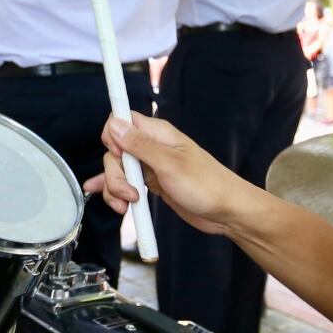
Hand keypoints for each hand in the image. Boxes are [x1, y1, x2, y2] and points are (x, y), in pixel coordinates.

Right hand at [84, 114, 250, 235]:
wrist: (226, 212)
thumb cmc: (206, 185)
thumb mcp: (170, 165)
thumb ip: (140, 145)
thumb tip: (115, 124)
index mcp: (158, 133)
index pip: (122, 121)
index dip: (112, 137)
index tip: (119, 157)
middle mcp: (151, 147)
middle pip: (114, 151)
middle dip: (114, 174)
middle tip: (130, 192)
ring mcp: (150, 166)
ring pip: (118, 170)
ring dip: (115, 188)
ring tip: (128, 205)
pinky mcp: (151, 183)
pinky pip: (126, 183)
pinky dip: (115, 192)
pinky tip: (106, 198)